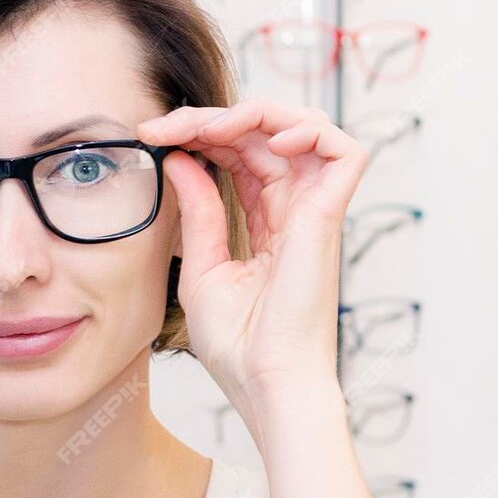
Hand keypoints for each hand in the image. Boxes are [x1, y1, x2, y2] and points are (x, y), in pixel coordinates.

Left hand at [136, 98, 370, 421]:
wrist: (265, 385)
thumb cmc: (239, 345)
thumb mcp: (202, 267)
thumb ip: (197, 211)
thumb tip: (180, 160)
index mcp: (268, 223)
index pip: (241, 153)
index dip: (201, 132)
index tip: (152, 137)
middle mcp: (296, 211)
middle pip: (265, 133)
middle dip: (213, 117)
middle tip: (165, 126)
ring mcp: (316, 212)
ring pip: (306, 127)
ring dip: (257, 112)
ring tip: (211, 127)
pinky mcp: (330, 218)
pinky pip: (345, 151)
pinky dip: (311, 130)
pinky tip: (267, 139)